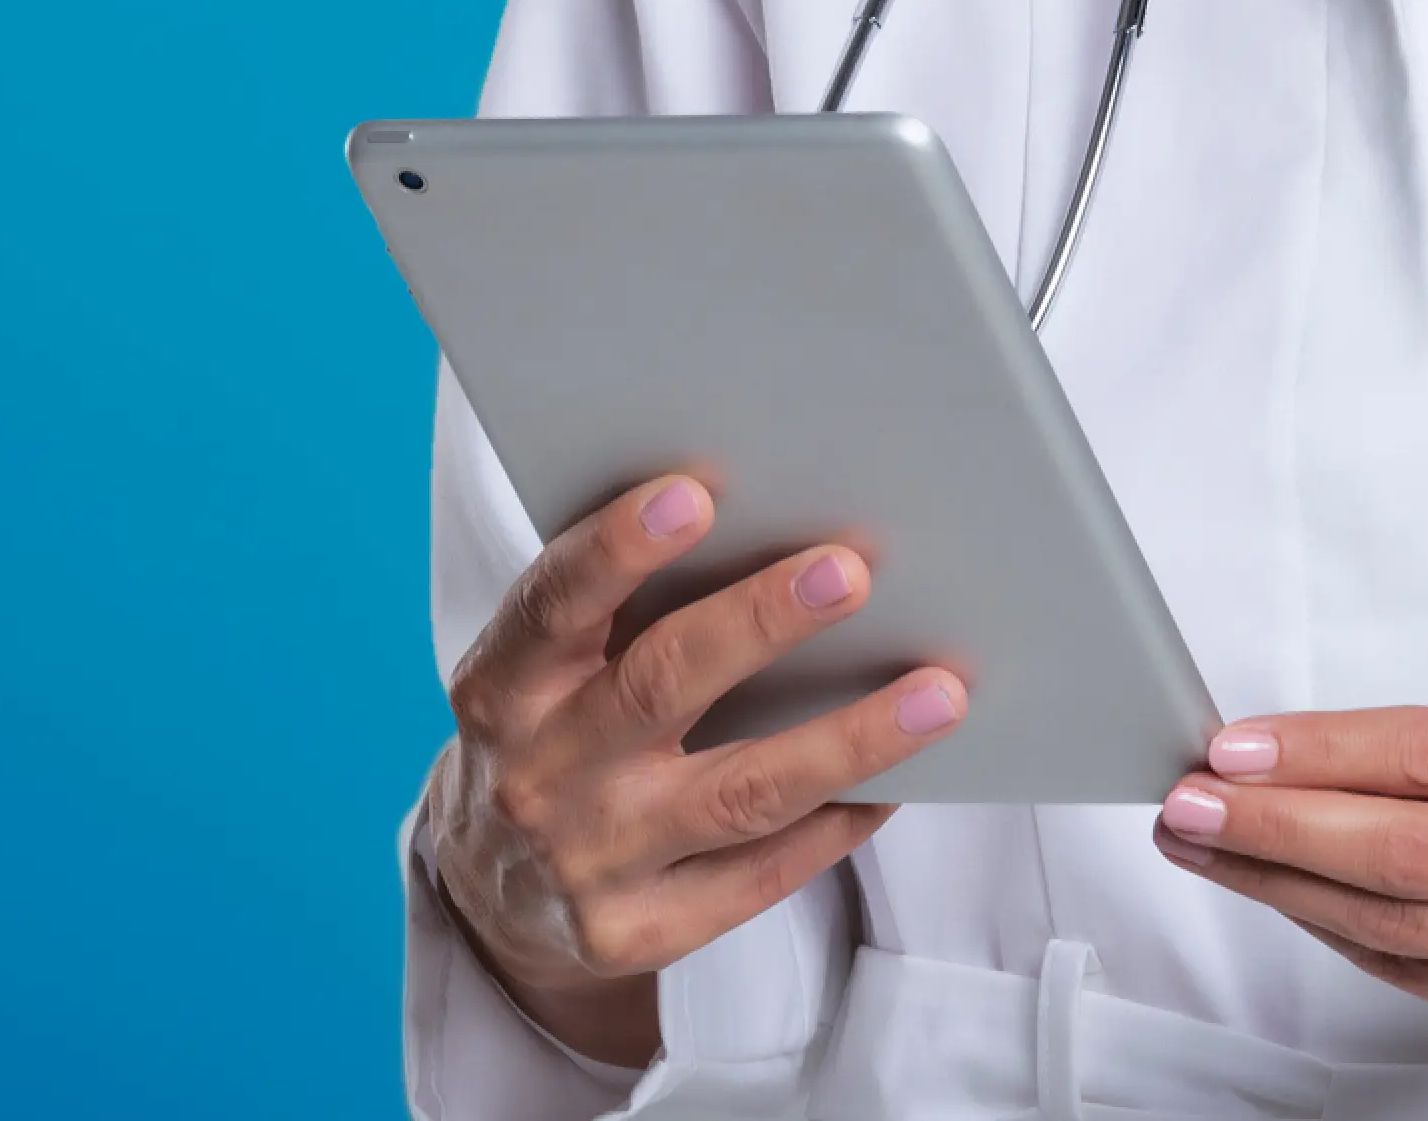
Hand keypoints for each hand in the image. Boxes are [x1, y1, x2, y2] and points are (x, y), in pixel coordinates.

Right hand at [423, 474, 969, 1069]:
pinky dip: (835, 823)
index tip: (695, 494)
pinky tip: (894, 782)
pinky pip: (760, 876)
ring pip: (739, 793)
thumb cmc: (551, 731)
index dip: (618, 547)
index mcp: (503, 685)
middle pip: (659, 686)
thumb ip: (619, 607)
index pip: (554, 604)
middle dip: (758, 623)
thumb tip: (769, 525)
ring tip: (935, 693)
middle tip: (849, 570)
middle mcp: (537, 775)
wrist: (493, 891)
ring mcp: (588, 863)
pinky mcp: (637, 934)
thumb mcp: (544, 668)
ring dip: (846, 738)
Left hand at [1149, 705, 1427, 1067]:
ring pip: (1391, 924)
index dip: (1321, 754)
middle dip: (1279, 829)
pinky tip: (1276, 890)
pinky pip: (1400, 970)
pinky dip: (1325, 926)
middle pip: (1405, 853)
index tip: (1233, 750)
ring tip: (1205, 846)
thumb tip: (1268, 754)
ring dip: (1279, 884)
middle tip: (1191, 806)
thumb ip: (1411, 743)